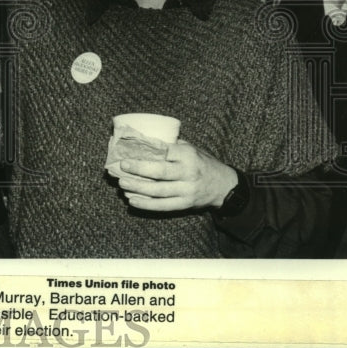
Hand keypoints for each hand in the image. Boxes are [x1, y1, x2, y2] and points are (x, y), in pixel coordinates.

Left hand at [115, 139, 237, 211]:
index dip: (147, 152)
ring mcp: (187, 190)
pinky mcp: (185, 204)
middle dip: (139, 169)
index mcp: (188, 155)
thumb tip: (143, 141)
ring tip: (122, 184)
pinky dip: (146, 204)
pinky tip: (132, 200)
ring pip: (159, 191)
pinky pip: (163, 206)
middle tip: (122, 167)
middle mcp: (188, 173)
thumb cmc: (201, 163)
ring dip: (138, 188)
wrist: (224, 186)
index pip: (165, 152)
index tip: (130, 151)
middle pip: (160, 172)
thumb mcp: (190, 149)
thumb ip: (170, 146)